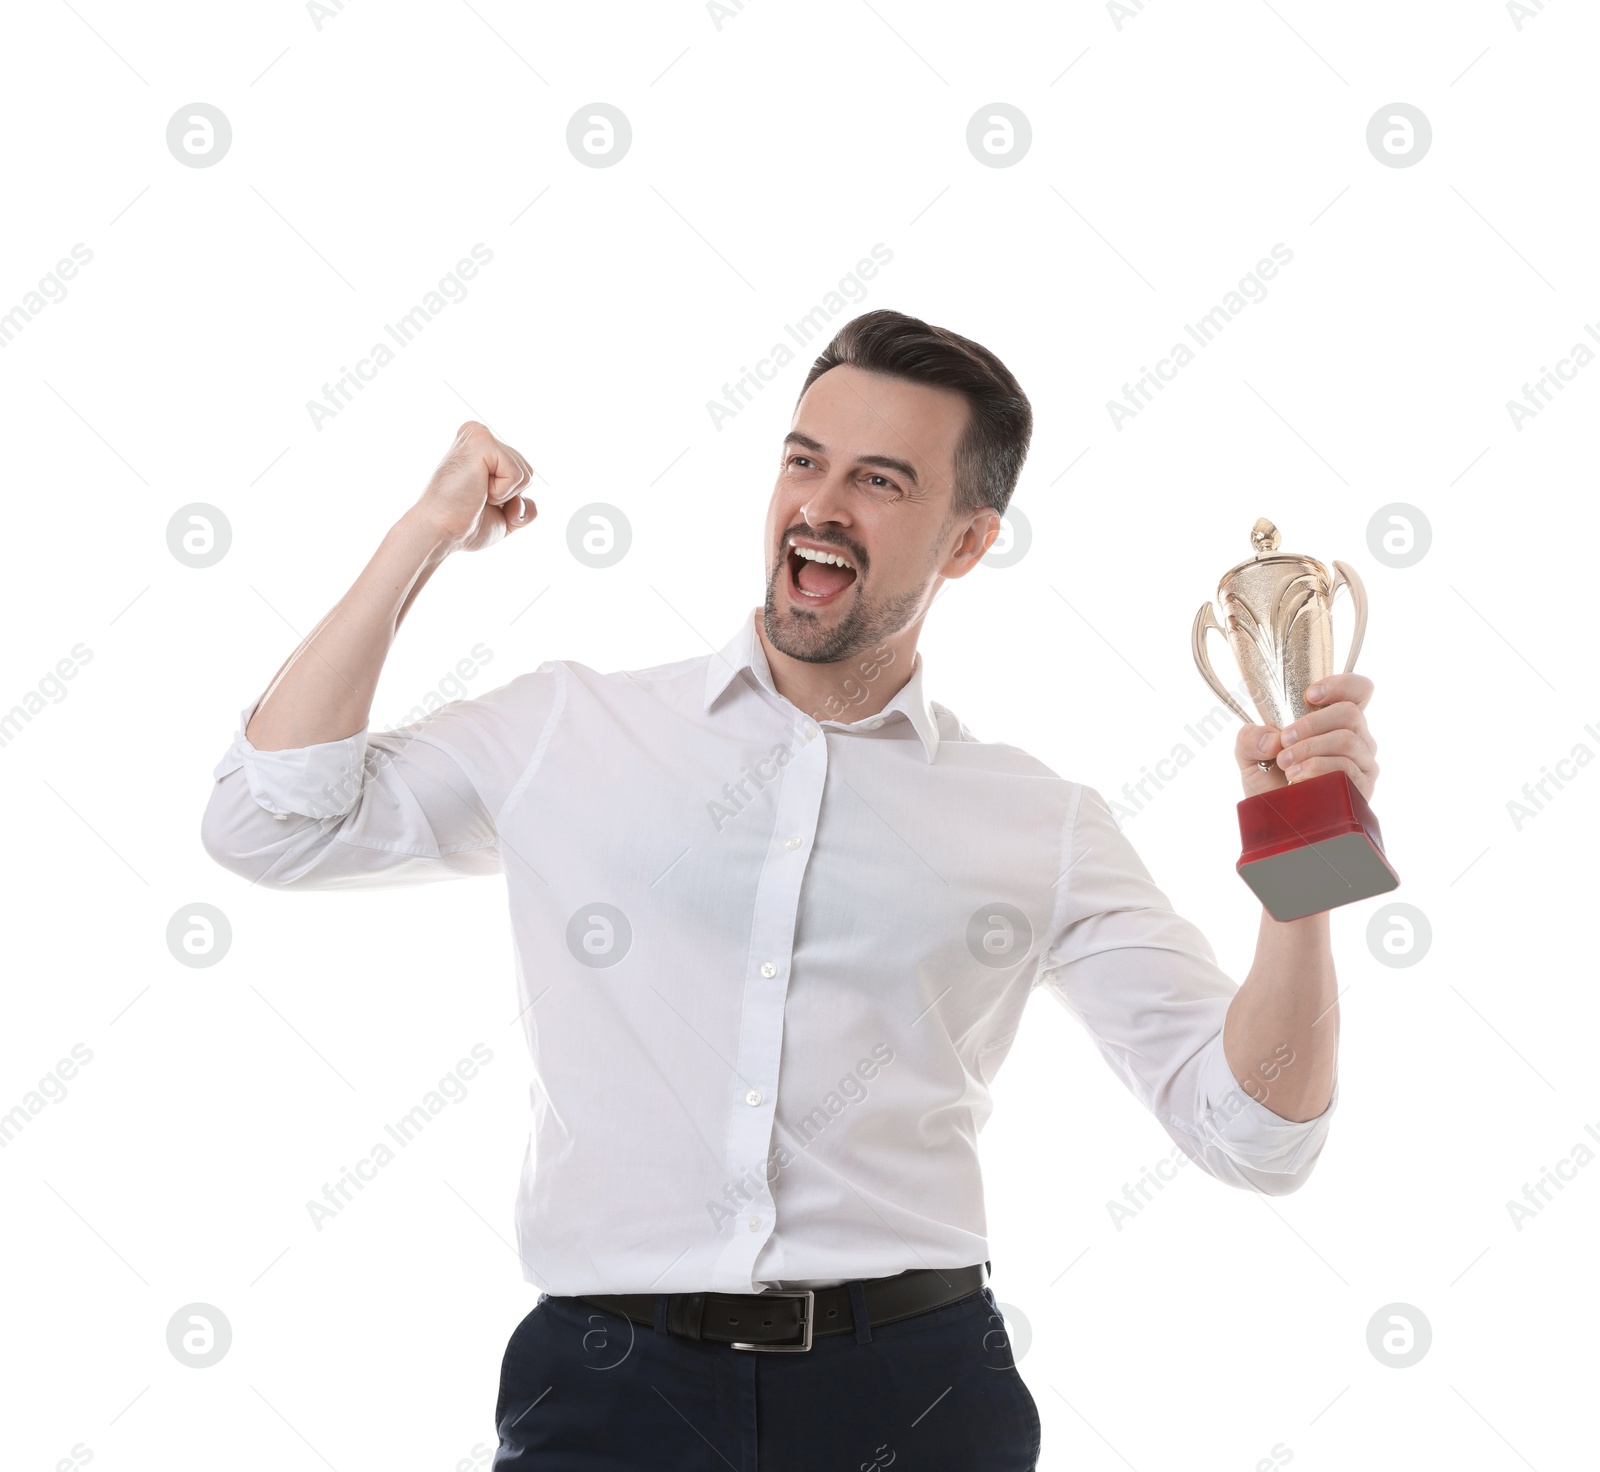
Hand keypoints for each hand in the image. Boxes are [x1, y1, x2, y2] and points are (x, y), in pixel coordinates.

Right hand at [415, 421, 536, 552]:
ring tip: (476, 494)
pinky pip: (517, 475)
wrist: (441, 532)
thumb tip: (527, 502)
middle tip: (477, 500)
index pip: (523, 474)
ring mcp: (479, 435)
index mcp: (483, 449)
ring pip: (526, 474)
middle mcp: (479, 435)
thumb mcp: (504, 518)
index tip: (479, 502)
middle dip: (510, 498)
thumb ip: (523, 507)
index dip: (510, 500)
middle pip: (528, 473)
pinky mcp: (481, 440)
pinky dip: (502, 492)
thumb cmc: (465, 526)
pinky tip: (477, 489)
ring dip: (505, 496)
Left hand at [1234, 673, 1379, 803]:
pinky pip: (1348, 768)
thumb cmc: (1267, 780)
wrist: (1272, 819)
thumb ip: (1250, 737)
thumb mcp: (1248, 753)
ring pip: (1347, 740)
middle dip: (1311, 723)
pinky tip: (1297, 777)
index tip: (1310, 695)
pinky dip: (1318, 768)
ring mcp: (1362, 763)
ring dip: (1311, 748)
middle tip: (1284, 741)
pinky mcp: (1362, 788)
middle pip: (1350, 713)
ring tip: (1285, 763)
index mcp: (1335, 721)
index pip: (1358, 690)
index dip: (1340, 685)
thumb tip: (1272, 739)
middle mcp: (1356, 738)